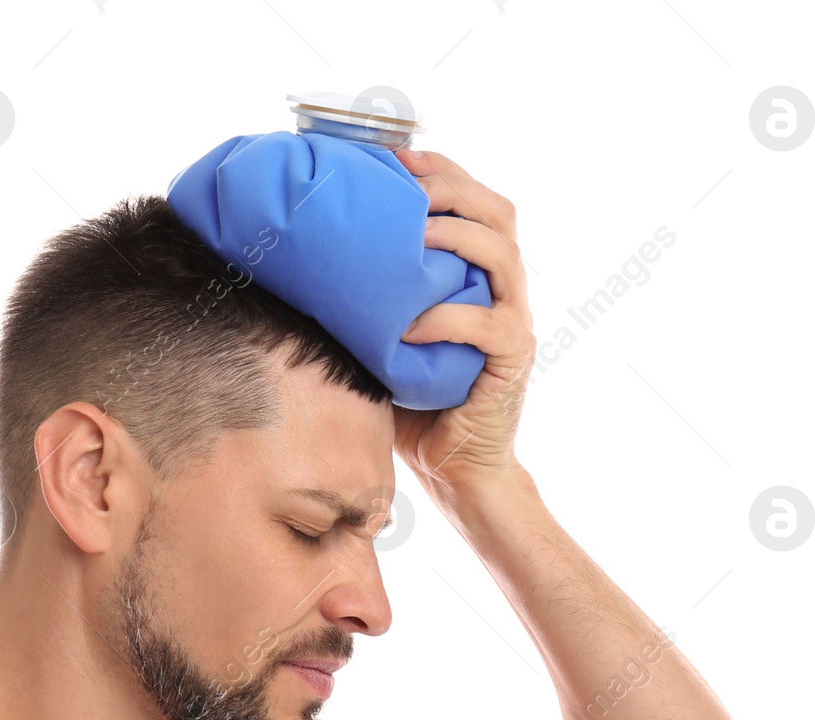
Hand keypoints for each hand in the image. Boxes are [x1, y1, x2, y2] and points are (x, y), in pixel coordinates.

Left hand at [390, 149, 535, 505]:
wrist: (456, 469)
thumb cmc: (417, 404)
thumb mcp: (383, 341)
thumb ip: (367, 303)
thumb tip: (300, 267)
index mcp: (478, 276)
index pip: (473, 202)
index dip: (442, 170)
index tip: (395, 154)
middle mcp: (503, 290)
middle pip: (497, 212)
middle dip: (453, 186)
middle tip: (408, 182)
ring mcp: (514, 322)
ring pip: (503, 255)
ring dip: (457, 237)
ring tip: (415, 238)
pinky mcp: (513, 360)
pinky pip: (490, 325)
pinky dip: (448, 319)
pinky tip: (409, 325)